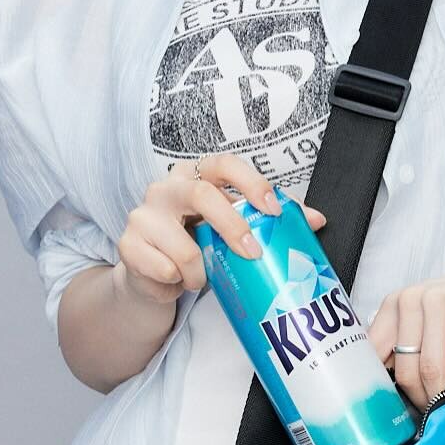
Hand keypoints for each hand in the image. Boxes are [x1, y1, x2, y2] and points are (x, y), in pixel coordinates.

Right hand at [119, 153, 326, 304]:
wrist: (153, 277)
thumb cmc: (196, 244)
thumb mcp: (232, 229)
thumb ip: (269, 221)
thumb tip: (317, 221)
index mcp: (196, 176)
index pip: (224, 164)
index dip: (251, 183)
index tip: (273, 210)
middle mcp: (167, 188)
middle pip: (202, 194)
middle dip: (232, 225)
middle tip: (252, 253)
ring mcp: (143, 214)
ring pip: (181, 244)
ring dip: (200, 270)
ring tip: (202, 278)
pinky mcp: (128, 244)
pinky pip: (163, 267)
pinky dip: (176, 281)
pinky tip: (174, 280)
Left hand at [364, 244, 444, 413]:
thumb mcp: (437, 327)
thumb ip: (413, 350)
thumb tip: (396, 396)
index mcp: (395, 304)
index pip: (374, 355)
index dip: (384, 389)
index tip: (399, 414)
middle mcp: (410, 298)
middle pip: (403, 367)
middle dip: (419, 399)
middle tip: (433, 414)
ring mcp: (436, 299)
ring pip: (429, 365)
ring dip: (439, 395)